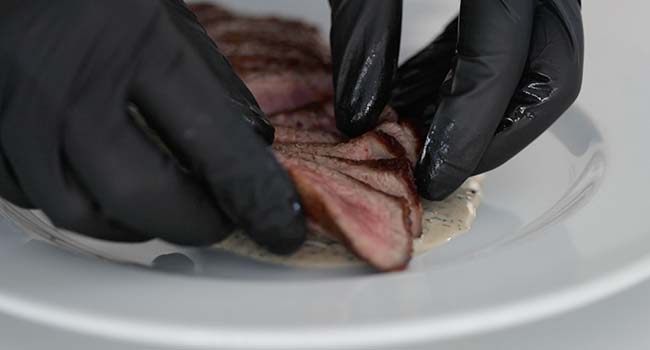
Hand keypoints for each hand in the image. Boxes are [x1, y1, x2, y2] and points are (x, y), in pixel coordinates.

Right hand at [0, 0, 305, 252]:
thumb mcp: (162, 8)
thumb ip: (203, 74)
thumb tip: (246, 141)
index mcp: (128, 40)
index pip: (211, 143)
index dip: (253, 195)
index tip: (279, 225)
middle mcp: (64, 82)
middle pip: (140, 197)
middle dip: (193, 223)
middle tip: (220, 220)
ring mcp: (13, 111)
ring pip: (80, 211)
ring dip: (135, 222)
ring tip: (165, 206)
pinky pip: (32, 196)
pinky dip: (79, 203)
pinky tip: (102, 186)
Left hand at [331, 1, 583, 199]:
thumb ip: (364, 29)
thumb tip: (358, 109)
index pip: (502, 68)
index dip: (467, 131)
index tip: (434, 174)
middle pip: (547, 80)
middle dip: (498, 137)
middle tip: (447, 170)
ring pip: (534, 67)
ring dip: (484, 114)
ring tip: (425, 141)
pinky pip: (507, 45)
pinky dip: (471, 80)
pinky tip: (426, 100)